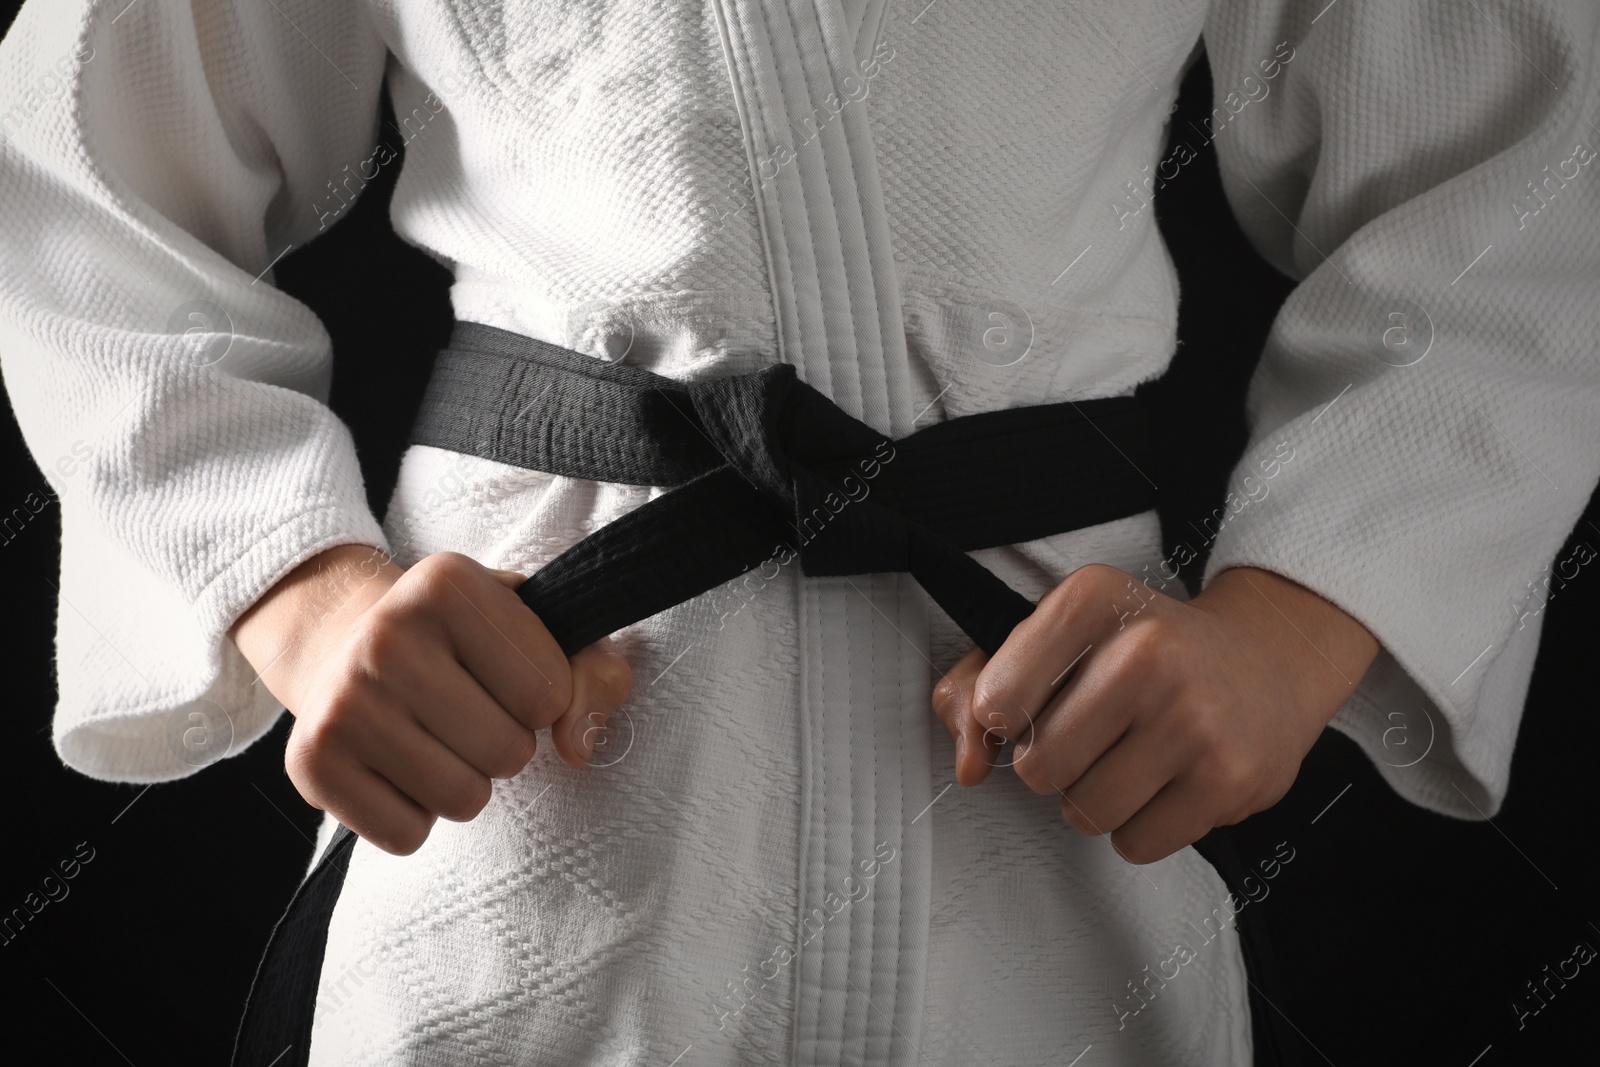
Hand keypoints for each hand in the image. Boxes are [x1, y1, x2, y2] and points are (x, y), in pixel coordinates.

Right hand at [229, 545, 632, 854]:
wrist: (344, 644)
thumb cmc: (464, 643)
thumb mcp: (538, 629)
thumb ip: (594, 674)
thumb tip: (581, 746)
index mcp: (448, 583)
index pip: (549, 693)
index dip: (543, 698)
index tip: (505, 674)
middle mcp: (384, 636)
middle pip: (508, 753)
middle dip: (505, 744)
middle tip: (467, 711)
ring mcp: (340, 702)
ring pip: (463, 801)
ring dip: (465, 781)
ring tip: (434, 737)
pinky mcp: (311, 764)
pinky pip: (408, 835)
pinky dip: (415, 815)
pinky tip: (396, 765)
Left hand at [931, 564, 1378, 863]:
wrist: (1269, 658)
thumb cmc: (1145, 651)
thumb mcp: (1056, 637)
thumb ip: (976, 687)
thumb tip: (969, 763)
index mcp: (1092, 601)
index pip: (995, 698)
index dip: (1003, 719)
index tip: (1032, 707)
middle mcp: (1146, 651)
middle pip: (1037, 768)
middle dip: (1053, 765)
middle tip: (1092, 736)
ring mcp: (1193, 716)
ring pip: (1085, 812)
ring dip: (1097, 799)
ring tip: (1131, 758)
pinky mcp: (1229, 777)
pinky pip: (1137, 843)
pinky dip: (1141, 827)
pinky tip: (1166, 782)